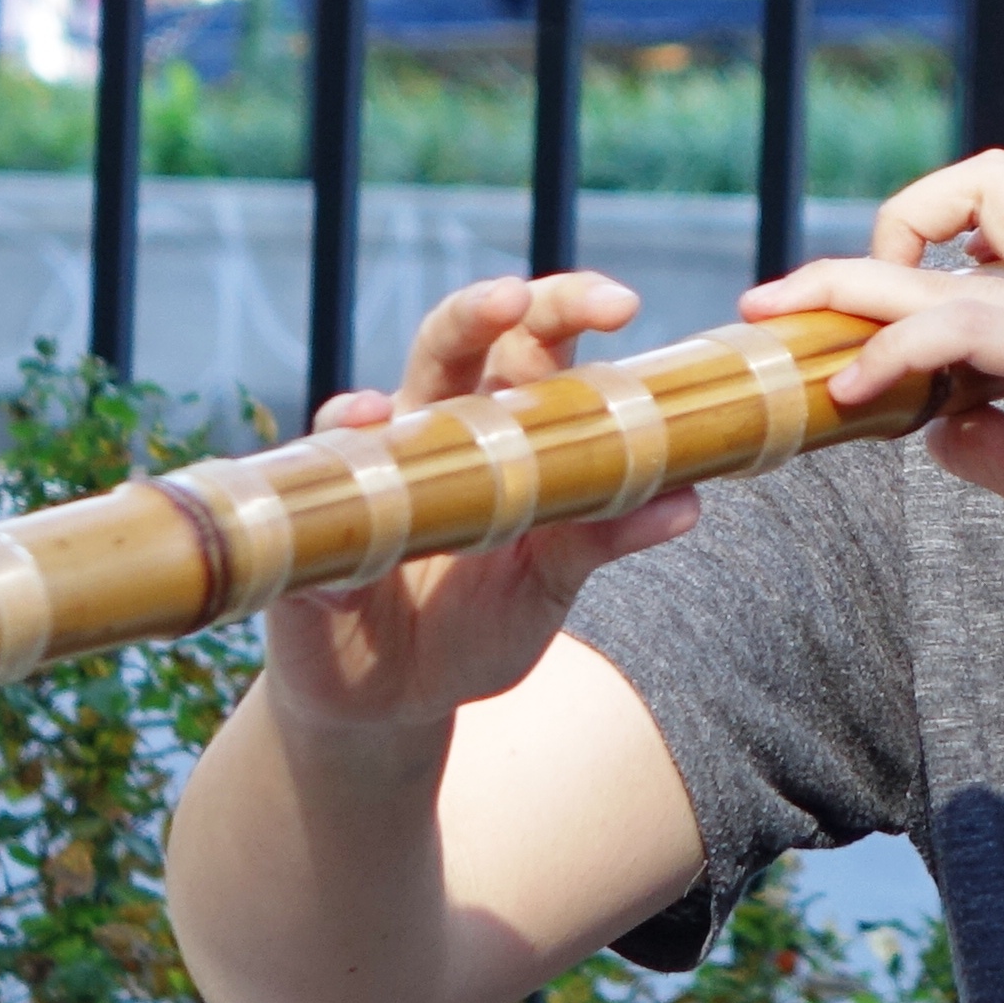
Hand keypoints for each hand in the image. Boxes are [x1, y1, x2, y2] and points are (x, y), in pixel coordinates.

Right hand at [255, 274, 698, 733]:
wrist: (396, 704)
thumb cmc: (476, 623)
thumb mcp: (551, 579)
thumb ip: (606, 534)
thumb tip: (687, 501)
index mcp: (499, 430)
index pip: (531, 344)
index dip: (567, 310)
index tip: (621, 304)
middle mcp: (429, 432)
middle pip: (454, 342)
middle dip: (485, 309)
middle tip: (518, 298)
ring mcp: (367, 475)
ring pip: (372, 405)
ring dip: (383, 394)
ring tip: (401, 392)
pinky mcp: (316, 533)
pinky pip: (319, 491)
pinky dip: (337, 463)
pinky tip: (355, 444)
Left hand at [739, 154, 1003, 620]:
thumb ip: (998, 448)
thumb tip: (935, 425)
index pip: (994, 233)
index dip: (909, 254)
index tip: (840, 319)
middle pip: (985, 187)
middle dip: (880, 225)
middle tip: (791, 298)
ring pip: (962, 238)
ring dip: (859, 273)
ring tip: (795, 322)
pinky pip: (966, 324)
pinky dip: (896, 344)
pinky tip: (853, 385)